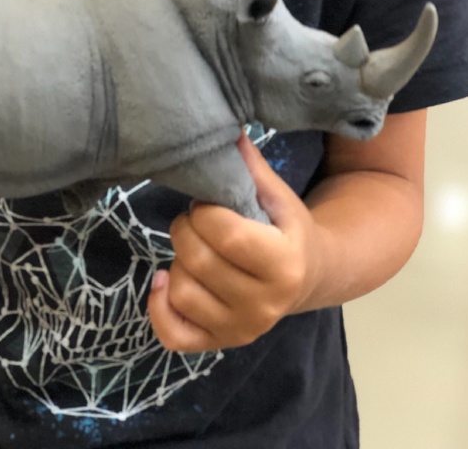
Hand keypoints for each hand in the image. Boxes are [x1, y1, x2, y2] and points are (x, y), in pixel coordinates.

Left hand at [148, 134, 320, 352]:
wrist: (307, 275)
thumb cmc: (286, 228)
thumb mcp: (275, 195)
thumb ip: (248, 165)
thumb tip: (224, 123)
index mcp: (283, 263)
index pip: (224, 233)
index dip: (204, 210)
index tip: (208, 202)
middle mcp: (265, 305)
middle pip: (196, 260)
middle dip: (187, 229)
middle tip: (199, 222)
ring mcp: (242, 329)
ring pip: (180, 290)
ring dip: (178, 261)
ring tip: (198, 249)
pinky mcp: (220, 344)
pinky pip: (172, 334)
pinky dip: (159, 305)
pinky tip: (166, 279)